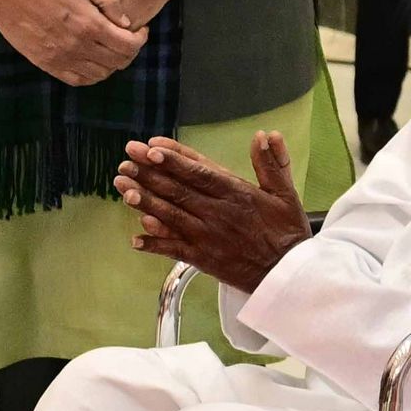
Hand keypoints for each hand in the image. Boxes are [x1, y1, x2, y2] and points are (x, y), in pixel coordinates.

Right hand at [0, 0, 145, 87]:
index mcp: (89, 24)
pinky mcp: (48, 65)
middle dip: (130, 51)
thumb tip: (126, 22)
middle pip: (118, 62)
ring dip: (112, 64)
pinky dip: (92, 75)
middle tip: (128, 39)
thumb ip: (110, 0)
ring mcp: (62, 59)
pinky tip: (93, 60)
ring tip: (111, 49)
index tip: (140, 30)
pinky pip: (78, 80)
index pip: (128, 46)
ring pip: (101, 74)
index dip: (141, 40)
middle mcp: (78, 46)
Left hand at [118, 131, 309, 290]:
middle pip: (177, 189)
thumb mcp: (285, 193)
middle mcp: (217, 213)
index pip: (199, 171)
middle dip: (149, 173)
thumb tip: (266, 135)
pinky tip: (134, 239)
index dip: (174, 159)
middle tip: (126, 159)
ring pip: (170, 215)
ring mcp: (207, 236)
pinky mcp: (203, 259)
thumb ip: (273, 163)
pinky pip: (174, 250)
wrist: (287, 275)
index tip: (151, 148)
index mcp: (236, 193)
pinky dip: (154, 245)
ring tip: (123, 186)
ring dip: (144, 200)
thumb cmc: (287, 232)